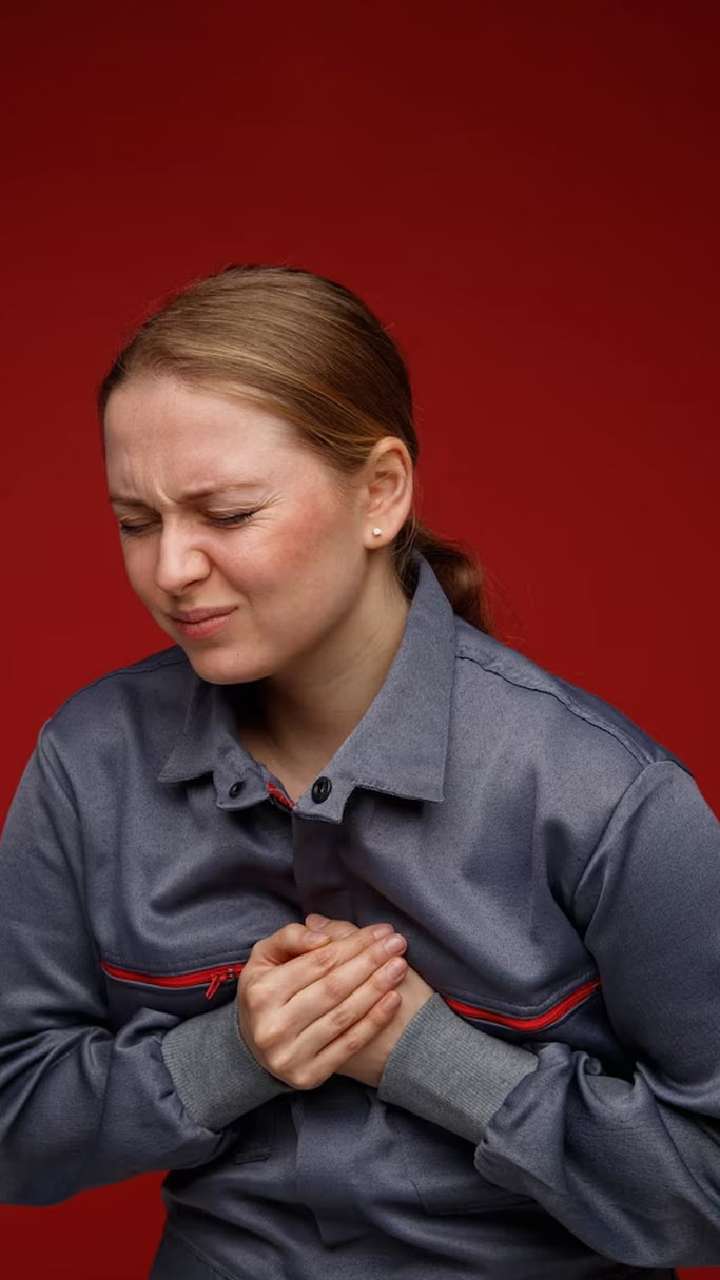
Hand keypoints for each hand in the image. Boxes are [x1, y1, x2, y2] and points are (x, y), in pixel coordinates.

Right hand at [236, 918, 413, 1089]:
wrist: (252, 1048)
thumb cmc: (266, 992)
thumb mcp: (265, 956)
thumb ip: (291, 937)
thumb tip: (323, 938)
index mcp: (261, 992)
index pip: (319, 961)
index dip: (353, 944)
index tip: (381, 931)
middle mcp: (273, 1026)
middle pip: (334, 987)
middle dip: (371, 961)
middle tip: (397, 943)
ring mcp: (290, 1055)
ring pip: (344, 1015)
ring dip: (377, 988)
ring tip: (400, 966)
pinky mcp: (308, 1076)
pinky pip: (348, 1045)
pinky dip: (374, 1021)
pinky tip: (393, 1000)